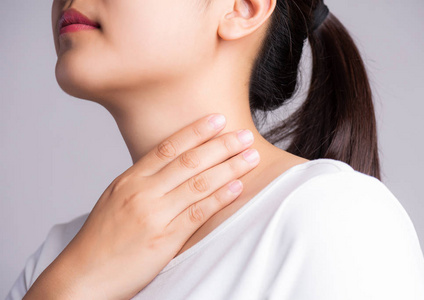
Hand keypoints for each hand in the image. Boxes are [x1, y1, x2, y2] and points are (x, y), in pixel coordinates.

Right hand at [25, 113, 259, 299]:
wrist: (83, 275)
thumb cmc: (101, 238)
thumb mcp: (116, 199)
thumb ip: (143, 181)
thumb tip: (171, 167)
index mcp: (129, 179)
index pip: (168, 147)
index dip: (196, 131)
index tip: (218, 119)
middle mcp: (142, 192)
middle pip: (189, 161)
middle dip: (221, 145)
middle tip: (244, 135)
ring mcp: (153, 214)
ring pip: (199, 183)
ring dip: (229, 168)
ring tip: (250, 157)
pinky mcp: (164, 239)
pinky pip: (198, 213)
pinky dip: (220, 198)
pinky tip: (237, 187)